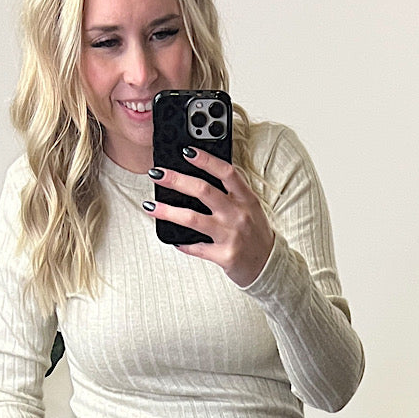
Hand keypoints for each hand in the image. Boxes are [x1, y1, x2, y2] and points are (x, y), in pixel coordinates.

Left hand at [144, 148, 275, 287]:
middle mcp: (238, 214)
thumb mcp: (251, 207)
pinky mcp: (224, 256)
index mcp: (246, 198)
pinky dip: (182, 244)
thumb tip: (202, 176)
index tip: (186, 151)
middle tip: (157, 174)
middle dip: (176, 180)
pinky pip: (197, 248)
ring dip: (168, 211)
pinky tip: (172, 240)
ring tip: (150, 206)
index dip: (206, 160)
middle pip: (204, 191)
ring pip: (193, 219)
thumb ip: (232, 192)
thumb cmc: (255, 233)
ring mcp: (231, 236)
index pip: (226, 172)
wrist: (268, 265)